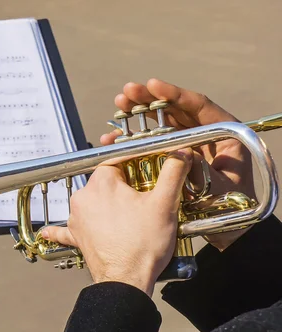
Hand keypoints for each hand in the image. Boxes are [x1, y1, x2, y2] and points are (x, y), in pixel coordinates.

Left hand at [41, 150, 192, 296]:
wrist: (126, 281)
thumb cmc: (142, 245)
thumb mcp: (165, 204)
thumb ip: (173, 172)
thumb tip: (180, 153)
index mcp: (102, 183)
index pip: (117, 159)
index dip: (134, 158)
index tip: (146, 160)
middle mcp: (83, 197)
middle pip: (105, 180)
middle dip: (124, 183)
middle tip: (144, 191)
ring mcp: (77, 218)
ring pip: (92, 200)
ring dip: (106, 202)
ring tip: (130, 212)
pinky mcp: (76, 237)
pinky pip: (67, 229)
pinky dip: (62, 229)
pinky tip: (49, 232)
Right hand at [102, 78, 255, 250]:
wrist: (226, 231)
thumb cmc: (231, 210)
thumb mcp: (219, 189)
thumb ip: (202, 170)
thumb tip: (181, 152)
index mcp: (223, 135)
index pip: (198, 106)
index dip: (174, 94)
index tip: (153, 86)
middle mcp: (204, 136)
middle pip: (175, 110)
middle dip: (149, 100)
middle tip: (127, 92)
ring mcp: (187, 146)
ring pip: (161, 123)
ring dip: (138, 114)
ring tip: (118, 106)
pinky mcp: (173, 159)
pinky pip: (153, 143)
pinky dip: (134, 140)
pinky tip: (115, 139)